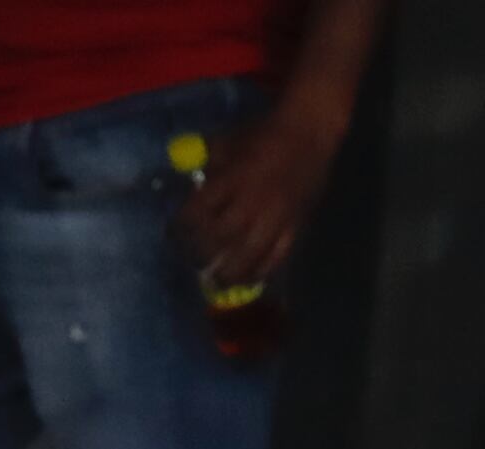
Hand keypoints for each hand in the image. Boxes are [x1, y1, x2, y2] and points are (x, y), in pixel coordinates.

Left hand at [179, 107, 333, 291]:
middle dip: (202, 253)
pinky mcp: (296, 223)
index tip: (174, 234)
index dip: (181, 227)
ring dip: (230, 272)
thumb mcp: (229, 143)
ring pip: (250, 254)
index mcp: (234, 178)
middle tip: (194, 260)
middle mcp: (254, 200)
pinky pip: (278, 255)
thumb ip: (208, 167)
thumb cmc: (264, 135)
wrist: (310, 131)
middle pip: (221, 237)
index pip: (198, 211)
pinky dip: (261, 271)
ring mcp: (277, 215)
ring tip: (218, 281)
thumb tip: (187, 188)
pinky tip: (248, 278)